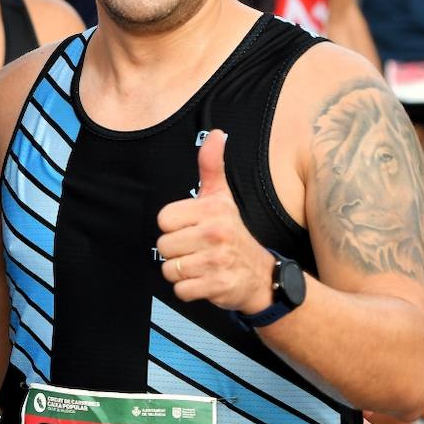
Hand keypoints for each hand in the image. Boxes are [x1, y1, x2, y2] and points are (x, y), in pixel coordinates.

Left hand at [156, 131, 273, 314]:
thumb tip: (215, 133)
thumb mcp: (222, 197)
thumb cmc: (232, 233)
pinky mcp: (218, 286)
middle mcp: (216, 233)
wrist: (260, 276)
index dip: (173, 227)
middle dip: (176, 252)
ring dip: (181, 272)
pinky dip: (188, 290)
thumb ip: (211, 166)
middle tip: (197, 250)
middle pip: (163, 246)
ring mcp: (218, 260)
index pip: (163, 219)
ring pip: (170, 269)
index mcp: (212, 209)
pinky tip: (205, 281)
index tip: (192, 228)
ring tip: (200, 265)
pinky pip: (181, 290)